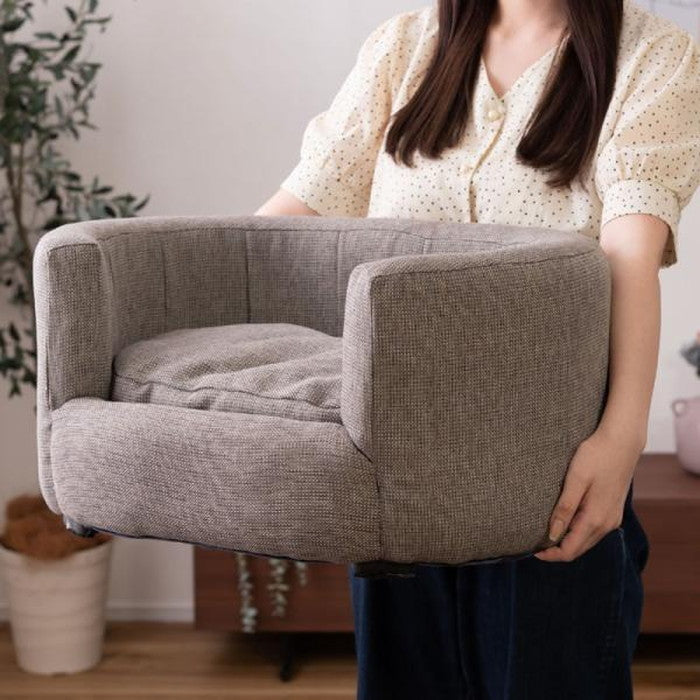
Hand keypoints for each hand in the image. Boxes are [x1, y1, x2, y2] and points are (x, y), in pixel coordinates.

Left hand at [533, 425, 641, 561]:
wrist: (622, 442)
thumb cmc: (596, 456)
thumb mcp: (575, 480)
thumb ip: (564, 509)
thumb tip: (552, 535)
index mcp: (595, 519)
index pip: (570, 551)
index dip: (550, 554)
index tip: (532, 549)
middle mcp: (607, 524)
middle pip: (578, 549)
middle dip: (557, 549)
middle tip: (535, 540)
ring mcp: (613, 518)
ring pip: (586, 540)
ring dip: (568, 540)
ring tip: (547, 529)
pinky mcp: (613, 510)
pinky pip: (593, 530)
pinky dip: (578, 531)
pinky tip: (565, 519)